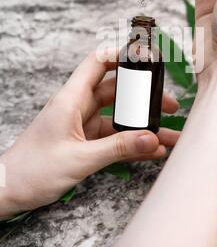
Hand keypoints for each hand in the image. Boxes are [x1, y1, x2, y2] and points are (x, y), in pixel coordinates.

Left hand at [0, 51, 178, 218]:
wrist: (10, 191)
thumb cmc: (33, 170)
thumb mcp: (80, 158)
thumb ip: (118, 148)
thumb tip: (151, 139)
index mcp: (71, 99)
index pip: (98, 63)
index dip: (121, 55)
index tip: (146, 57)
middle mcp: (78, 107)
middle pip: (117, 91)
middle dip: (144, 97)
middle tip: (169, 105)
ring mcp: (83, 124)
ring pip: (119, 117)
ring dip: (142, 125)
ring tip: (169, 133)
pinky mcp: (85, 142)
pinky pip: (114, 137)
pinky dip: (132, 143)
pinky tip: (151, 151)